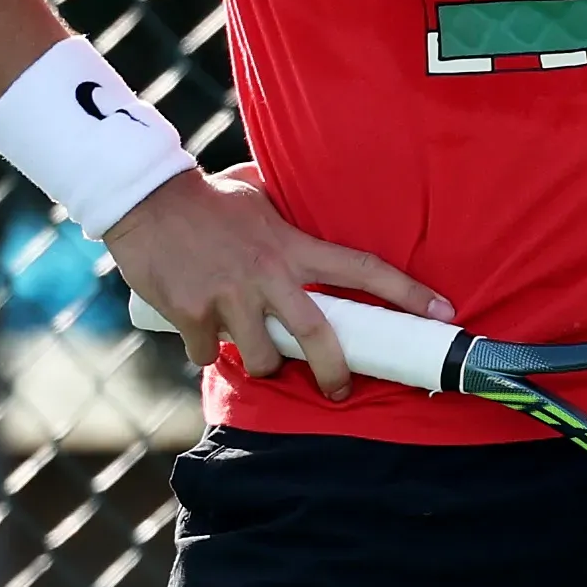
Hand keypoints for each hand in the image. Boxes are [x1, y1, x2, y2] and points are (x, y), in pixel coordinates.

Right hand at [104, 167, 443, 402]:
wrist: (143, 198)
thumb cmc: (205, 196)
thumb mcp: (258, 197)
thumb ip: (287, 214)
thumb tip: (304, 204)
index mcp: (293, 247)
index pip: (362, 270)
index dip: (407, 293)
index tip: (443, 313)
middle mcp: (269, 274)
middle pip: (318, 336)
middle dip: (335, 372)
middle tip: (340, 390)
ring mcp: (232, 297)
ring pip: (262, 358)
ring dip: (260, 364)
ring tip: (251, 351)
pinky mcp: (194, 313)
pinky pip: (208, 352)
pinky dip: (205, 350)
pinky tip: (198, 332)